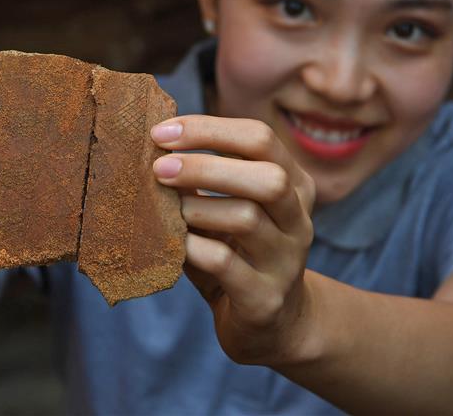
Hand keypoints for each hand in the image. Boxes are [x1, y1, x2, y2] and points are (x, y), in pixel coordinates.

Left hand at [150, 114, 315, 365]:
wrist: (273, 323)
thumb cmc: (239, 251)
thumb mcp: (229, 208)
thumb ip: (204, 179)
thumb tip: (154, 144)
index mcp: (294, 184)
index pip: (259, 139)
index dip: (209, 129)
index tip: (161, 132)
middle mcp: (298, 219)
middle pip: (267, 177)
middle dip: (206, 167)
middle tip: (159, 168)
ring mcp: (286, 260)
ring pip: (247, 217)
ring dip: (197, 207)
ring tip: (168, 210)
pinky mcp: (265, 298)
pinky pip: (226, 264)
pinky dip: (193, 247)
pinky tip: (175, 244)